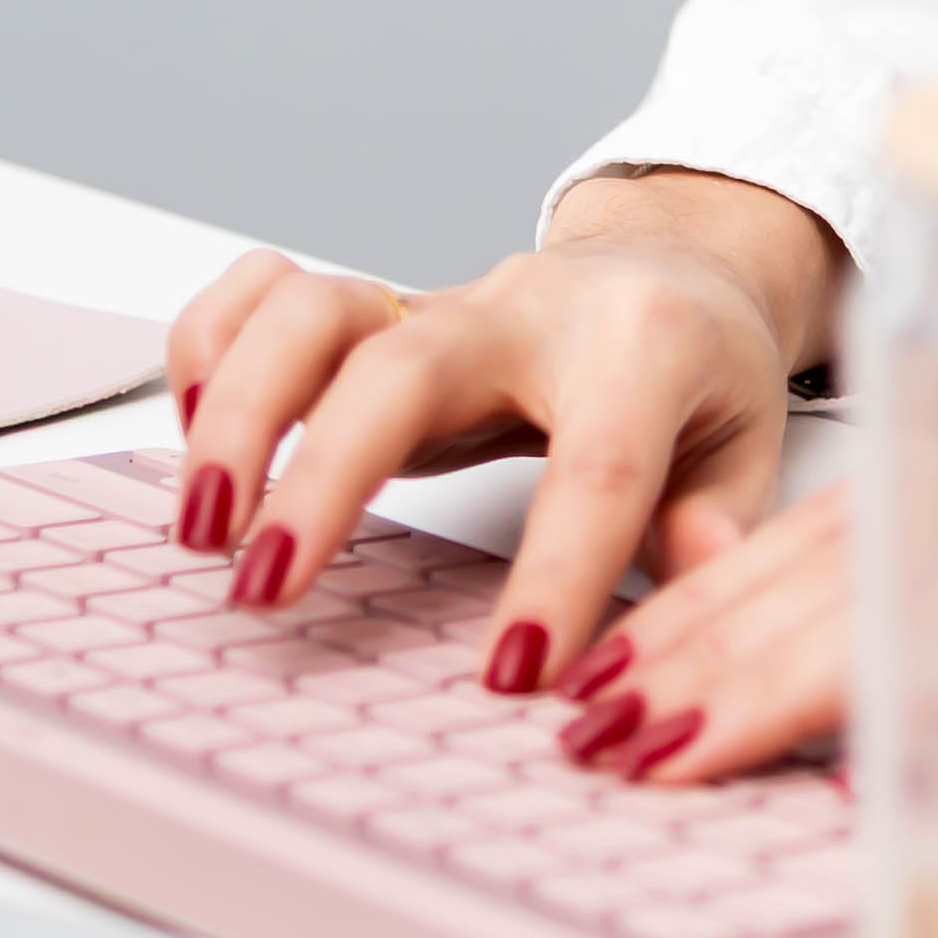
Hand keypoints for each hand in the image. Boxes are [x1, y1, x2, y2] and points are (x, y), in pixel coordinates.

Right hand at [159, 169, 841, 702]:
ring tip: (202, 528)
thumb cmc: (699, 369)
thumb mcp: (745, 444)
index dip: (554, 570)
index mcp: (640, 347)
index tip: (513, 674)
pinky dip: (211, 344)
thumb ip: (716, 528)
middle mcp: (522, 312)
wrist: (671, 264)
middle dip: (325, 478)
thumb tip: (699, 616)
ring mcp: (437, 305)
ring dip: (241, 411)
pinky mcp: (374, 312)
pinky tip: (192, 430)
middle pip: (404, 369)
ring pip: (314, 312)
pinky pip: (267, 293)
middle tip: (265, 590)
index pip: (598, 462)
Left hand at [549, 434, 937, 790]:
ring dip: (757, 692)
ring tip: (650, 755)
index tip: (608, 669)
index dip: (705, 604)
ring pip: (893, 617)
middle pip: (829, 574)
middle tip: (587, 731)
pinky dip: (923, 719)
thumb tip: (844, 712)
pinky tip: (843, 770)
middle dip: (694, 659)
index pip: (823, 533)